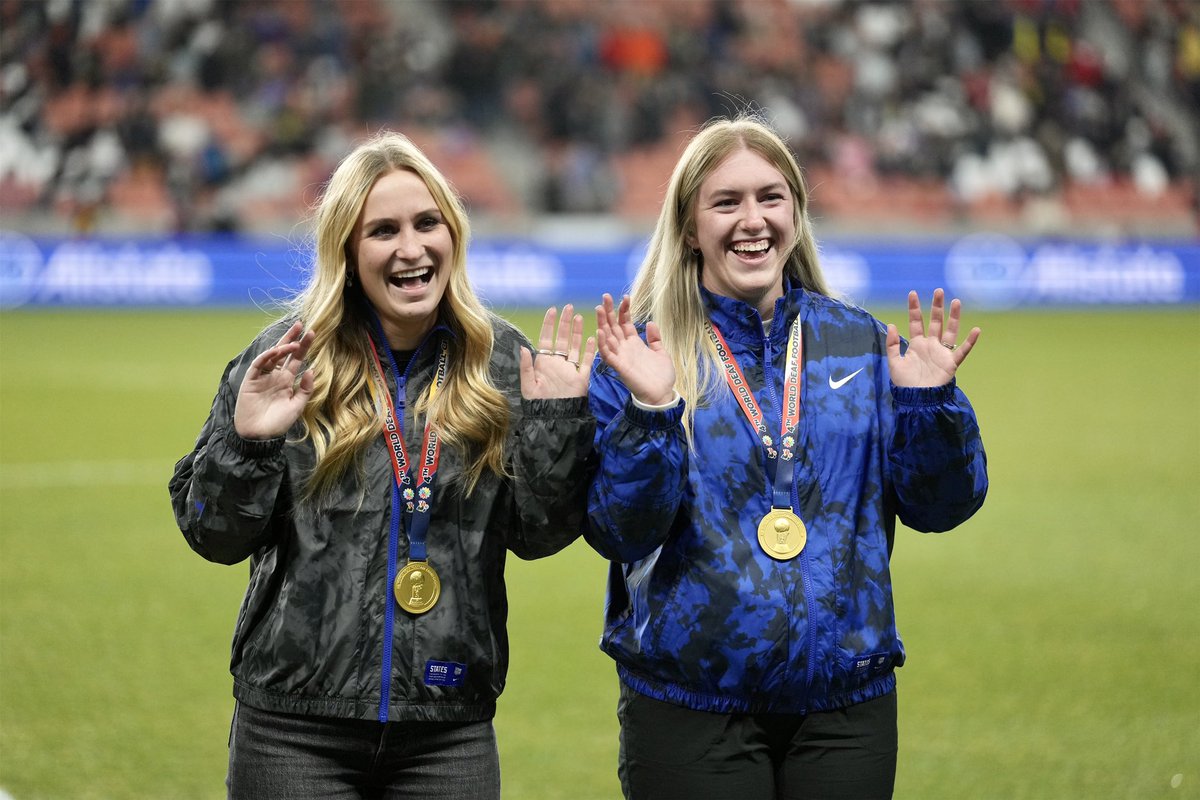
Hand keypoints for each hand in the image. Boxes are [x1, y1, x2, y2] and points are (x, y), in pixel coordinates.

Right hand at [234, 322, 315, 438]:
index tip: (312, 333)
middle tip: (301, 324)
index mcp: (286, 381)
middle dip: (292, 338)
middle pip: (283, 352)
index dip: (303, 347)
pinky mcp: (250, 381)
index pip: (296, 360)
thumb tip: (311, 369)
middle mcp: (274, 376)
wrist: (260, 436)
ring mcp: (262, 377)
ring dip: (282, 347)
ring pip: (271, 356)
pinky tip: (277, 351)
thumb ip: (305, 389)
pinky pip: (258, 365)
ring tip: (295, 342)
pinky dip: (267, 357)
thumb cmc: (278, 423)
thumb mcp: (297, 406)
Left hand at [519, 304, 595, 398]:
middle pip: (562, 339)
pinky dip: (590, 350)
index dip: (549, 325)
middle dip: (565, 323)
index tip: (552, 310)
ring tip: (580, 317)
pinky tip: (593, 337)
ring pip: (575, 347)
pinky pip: (586, 362)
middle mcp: (557, 364)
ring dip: (577, 333)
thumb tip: (523, 348)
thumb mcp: (528, 386)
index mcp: (544, 363)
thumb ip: (526, 367)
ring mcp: (570, 370)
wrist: (554, 419)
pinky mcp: (581, 378)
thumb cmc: (538, 405)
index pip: (546, 339)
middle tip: (569, 308)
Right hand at [595, 293, 674, 404]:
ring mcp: (621, 356)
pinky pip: (608, 354)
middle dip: (609, 311)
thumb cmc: (661, 377)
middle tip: (605, 296)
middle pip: (614, 326)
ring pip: (608, 337)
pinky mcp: (619, 367)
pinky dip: (603, 343)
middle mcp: (625, 348)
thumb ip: (655, 339)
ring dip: (603, 323)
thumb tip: (650, 323)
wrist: (661, 395)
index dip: (624, 310)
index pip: (625, 323)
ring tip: (600, 309)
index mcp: (635, 343)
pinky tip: (600, 331)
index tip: (625, 297)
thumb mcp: (661, 353)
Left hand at [887, 288, 979, 387]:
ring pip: (950, 331)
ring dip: (954, 317)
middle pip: (935, 322)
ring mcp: (942, 353)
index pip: (916, 322)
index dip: (914, 309)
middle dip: (937, 307)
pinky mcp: (951, 364)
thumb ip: (892, 344)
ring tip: (956, 302)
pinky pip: (962, 351)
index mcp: (917, 345)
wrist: (916, 400)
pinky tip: (976, 330)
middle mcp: (931, 346)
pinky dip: (970, 342)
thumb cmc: (905, 383)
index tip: (912, 293)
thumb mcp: (894, 362)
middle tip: (938, 291)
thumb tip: (891, 324)